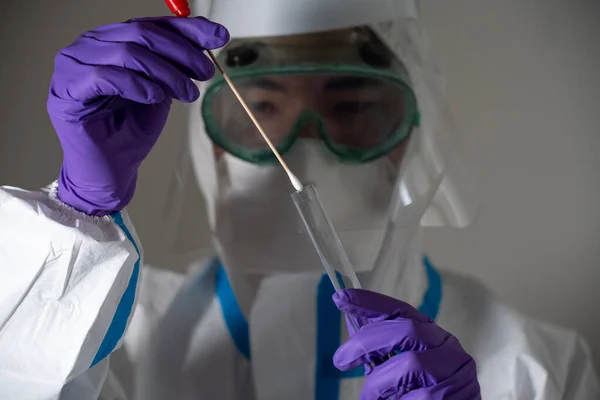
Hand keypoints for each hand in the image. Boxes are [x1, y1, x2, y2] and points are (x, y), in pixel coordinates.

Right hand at [47, 16, 228, 215]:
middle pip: (140, 33)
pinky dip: (136, 84)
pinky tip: (154, 97)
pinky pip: (104, 77)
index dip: (187, 29)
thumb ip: (178, 62)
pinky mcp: (65, 91)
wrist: (114, 168)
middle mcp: (89, 45)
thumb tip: (212, 36)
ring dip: (165, 73)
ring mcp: (72, 66)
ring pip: (126, 53)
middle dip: (180, 53)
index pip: (152, 23)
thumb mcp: (163, 88)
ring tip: (186, 93)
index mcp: (111, 39)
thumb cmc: (132, 129)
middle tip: (204, 72)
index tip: (219, 37)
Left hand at [333, 289, 480, 399]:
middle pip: (407, 330)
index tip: (341, 297)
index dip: (371, 302)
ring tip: (367, 396)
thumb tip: (352, 329)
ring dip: (379, 382)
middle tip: (340, 359)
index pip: (402, 310)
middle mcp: (449, 348)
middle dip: (368, 341)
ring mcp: (455, 371)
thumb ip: (383, 351)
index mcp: (434, 336)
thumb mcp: (404, 370)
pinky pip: (418, 395)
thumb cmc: (426, 394)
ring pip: (411, 363)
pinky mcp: (454, 396)